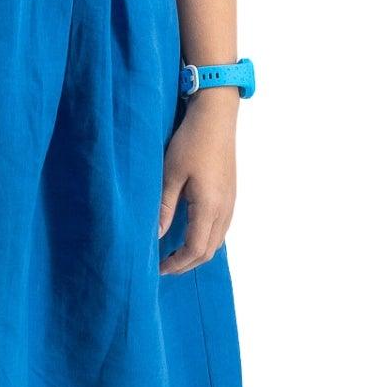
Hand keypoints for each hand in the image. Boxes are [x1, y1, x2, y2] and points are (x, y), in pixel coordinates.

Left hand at [157, 94, 236, 272]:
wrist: (216, 118)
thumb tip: (157, 236)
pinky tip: (190, 234)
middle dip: (187, 263)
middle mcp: (225, 209)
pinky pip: (221, 228)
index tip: (159, 268)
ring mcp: (231, 202)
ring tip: (175, 254)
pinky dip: (206, 239)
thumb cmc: (191, 142)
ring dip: (197, 252)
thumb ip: (165, 207)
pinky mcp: (230, 195)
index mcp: (210, 206)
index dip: (178, 263)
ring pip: (217, 241)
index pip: (196, 249)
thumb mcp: (170, 174)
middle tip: (164, 266)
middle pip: (209, 250)